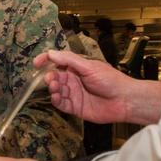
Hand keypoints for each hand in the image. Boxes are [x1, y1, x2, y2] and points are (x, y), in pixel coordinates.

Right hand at [35, 51, 160, 125]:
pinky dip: (56, 100)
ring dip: (52, 88)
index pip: (57, 62)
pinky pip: (61, 104)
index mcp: (77, 68)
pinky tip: (56, 97)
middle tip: (50, 79)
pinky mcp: (75, 108)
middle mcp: (73, 80)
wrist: (124, 100)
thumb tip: (51, 53)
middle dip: (49, 77)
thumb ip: (69, 60)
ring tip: (55, 87)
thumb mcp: (89, 66)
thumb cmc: (110, 80)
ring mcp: (74, 94)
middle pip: (55, 77)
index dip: (46, 61)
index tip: (36, 63)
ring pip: (56, 91)